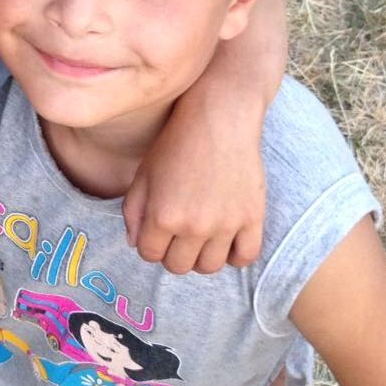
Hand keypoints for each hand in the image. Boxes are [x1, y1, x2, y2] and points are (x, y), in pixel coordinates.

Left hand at [123, 93, 265, 273]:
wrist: (220, 119)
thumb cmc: (176, 143)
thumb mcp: (143, 174)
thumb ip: (133, 211)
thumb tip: (135, 243)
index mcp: (162, 216)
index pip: (149, 254)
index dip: (150, 243)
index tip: (157, 230)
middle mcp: (194, 226)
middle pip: (178, 266)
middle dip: (172, 253)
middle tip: (177, 233)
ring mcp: (226, 224)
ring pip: (209, 267)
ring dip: (200, 256)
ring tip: (200, 237)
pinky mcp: (252, 218)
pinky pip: (244, 258)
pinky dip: (234, 255)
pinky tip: (226, 239)